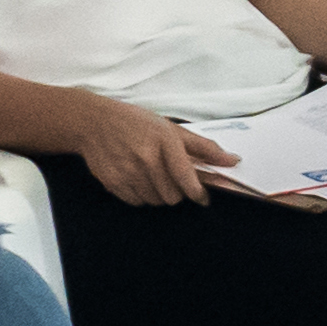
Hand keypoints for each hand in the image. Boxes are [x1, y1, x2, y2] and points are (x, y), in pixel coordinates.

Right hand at [76, 97, 237, 207]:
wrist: (94, 123)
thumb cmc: (136, 123)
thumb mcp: (172, 128)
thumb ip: (204, 147)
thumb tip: (232, 161)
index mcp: (164, 141)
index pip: (187, 178)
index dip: (198, 193)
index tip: (202, 197)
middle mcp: (146, 158)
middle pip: (173, 196)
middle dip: (179, 191)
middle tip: (173, 178)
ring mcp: (127, 172)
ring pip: (156, 201)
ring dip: (161, 194)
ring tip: (154, 175)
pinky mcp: (113, 182)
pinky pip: (138, 202)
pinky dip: (143, 195)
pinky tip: (139, 179)